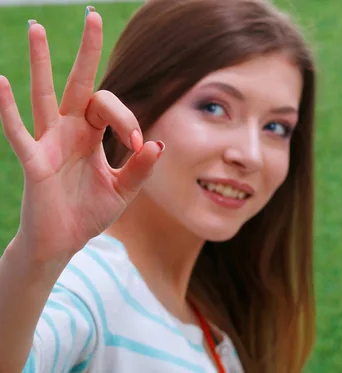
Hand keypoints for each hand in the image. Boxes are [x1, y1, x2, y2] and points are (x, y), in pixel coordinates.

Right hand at [0, 8, 161, 262]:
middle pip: (78, 84)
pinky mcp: (34, 161)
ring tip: (37, 29)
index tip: (138, 145)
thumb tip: (157, 143)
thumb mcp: (123, 191)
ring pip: (44, 95)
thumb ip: (140, 169)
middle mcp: (70, 132)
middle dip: (87, 52)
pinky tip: (2, 82)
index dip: (128, 120)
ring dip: (41, 63)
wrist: (62, 243)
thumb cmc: (88, 213)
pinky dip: (8, 109)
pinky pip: (19, 131)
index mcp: (92, 136)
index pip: (111, 108)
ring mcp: (49, 142)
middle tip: (92, 16)